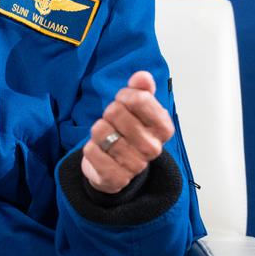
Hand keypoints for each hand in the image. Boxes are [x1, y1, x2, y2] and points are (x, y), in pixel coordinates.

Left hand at [80, 70, 174, 193]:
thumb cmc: (128, 133)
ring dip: (98, 131)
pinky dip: (90, 148)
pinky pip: (91, 151)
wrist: (118, 167)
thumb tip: (143, 77)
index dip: (125, 96)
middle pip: (116, 112)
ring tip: (106, 137)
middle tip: (113, 122)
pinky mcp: (116, 178)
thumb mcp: (138, 108)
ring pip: (101, 131)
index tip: (124, 102)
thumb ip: (142, 89)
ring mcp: (135, 165)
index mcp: (163, 128)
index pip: (140, 99)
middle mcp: (153, 147)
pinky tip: (100, 151)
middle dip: (109, 113)